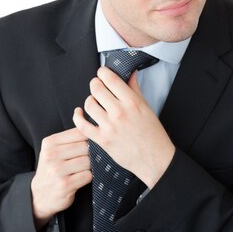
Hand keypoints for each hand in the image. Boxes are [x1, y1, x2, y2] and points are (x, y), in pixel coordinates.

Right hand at [31, 127, 91, 227]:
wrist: (39, 196)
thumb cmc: (52, 168)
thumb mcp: (54, 149)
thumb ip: (69, 135)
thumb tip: (84, 114)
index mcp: (50, 143)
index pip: (79, 133)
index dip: (90, 138)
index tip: (91, 144)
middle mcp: (51, 155)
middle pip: (86, 147)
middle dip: (91, 153)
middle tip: (87, 159)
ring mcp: (57, 170)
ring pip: (88, 161)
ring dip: (90, 166)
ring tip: (83, 169)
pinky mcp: (65, 184)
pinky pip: (88, 175)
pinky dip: (88, 177)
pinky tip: (81, 178)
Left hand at [73, 67, 174, 188]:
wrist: (155, 159)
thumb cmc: (153, 133)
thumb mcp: (146, 107)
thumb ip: (135, 89)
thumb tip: (130, 73)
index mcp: (132, 102)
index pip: (110, 78)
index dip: (103, 72)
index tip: (102, 73)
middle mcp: (119, 112)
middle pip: (96, 88)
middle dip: (95, 84)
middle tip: (98, 86)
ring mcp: (109, 127)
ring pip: (89, 104)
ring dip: (89, 100)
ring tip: (94, 101)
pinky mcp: (102, 140)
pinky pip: (82, 125)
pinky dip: (77, 117)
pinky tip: (79, 112)